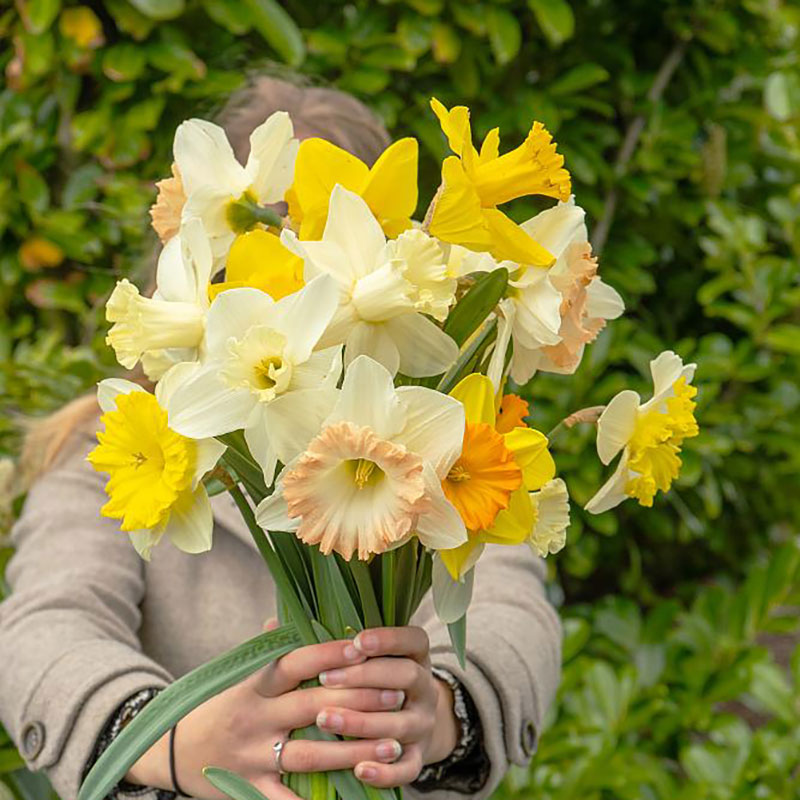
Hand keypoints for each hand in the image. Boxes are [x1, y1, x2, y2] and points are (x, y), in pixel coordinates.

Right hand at [125, 638, 407, 799]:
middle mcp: (254, 718)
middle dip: (356, 700)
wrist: (172, 751)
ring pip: (309, 754)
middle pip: (311, 705)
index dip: (329, 653)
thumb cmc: (218, 706)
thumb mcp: (238, 675)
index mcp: (254, 685)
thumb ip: (266, 651)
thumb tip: (285, 615)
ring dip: (352, 750)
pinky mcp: (249, 789)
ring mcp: (252, 756)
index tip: (363, 646)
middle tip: (395, 694)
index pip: (295, 663)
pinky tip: (354, 793)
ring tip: (391, 745)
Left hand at [315, 626, 459, 788]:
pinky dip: (385, 772)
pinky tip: (359, 769)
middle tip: (326, 678)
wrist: (410, 724)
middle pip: (406, 676)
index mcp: (418, 658)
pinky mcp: (419, 758)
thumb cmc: (379, 682)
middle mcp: (426, 690)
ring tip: (323, 719)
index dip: (388, 639)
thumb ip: (357, 652)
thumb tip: (319, 642)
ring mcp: (424, 725)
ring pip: (400, 723)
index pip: (414, 640)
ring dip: (360, 722)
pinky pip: (408, 769)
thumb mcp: (379, 660)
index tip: (357, 641)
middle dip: (364, 676)